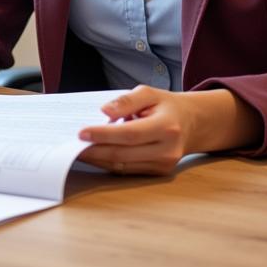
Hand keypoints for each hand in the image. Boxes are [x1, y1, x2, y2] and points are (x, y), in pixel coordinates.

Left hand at [77, 86, 262, 175]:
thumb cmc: (167, 106)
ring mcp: (164, 164)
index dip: (103, 134)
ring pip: (123, 166)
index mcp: (167, 127)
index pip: (129, 134)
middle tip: (73, 144)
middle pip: (123, 154)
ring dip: (98, 159)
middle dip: (95, 150)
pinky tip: (95, 155)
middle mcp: (167, 150)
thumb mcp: (149, 93)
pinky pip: (128, 170)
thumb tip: (105, 111)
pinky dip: (109, 163)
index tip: (81, 132)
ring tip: (78, 150)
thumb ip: (126, 100)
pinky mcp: (159, 172)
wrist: (192, 123)